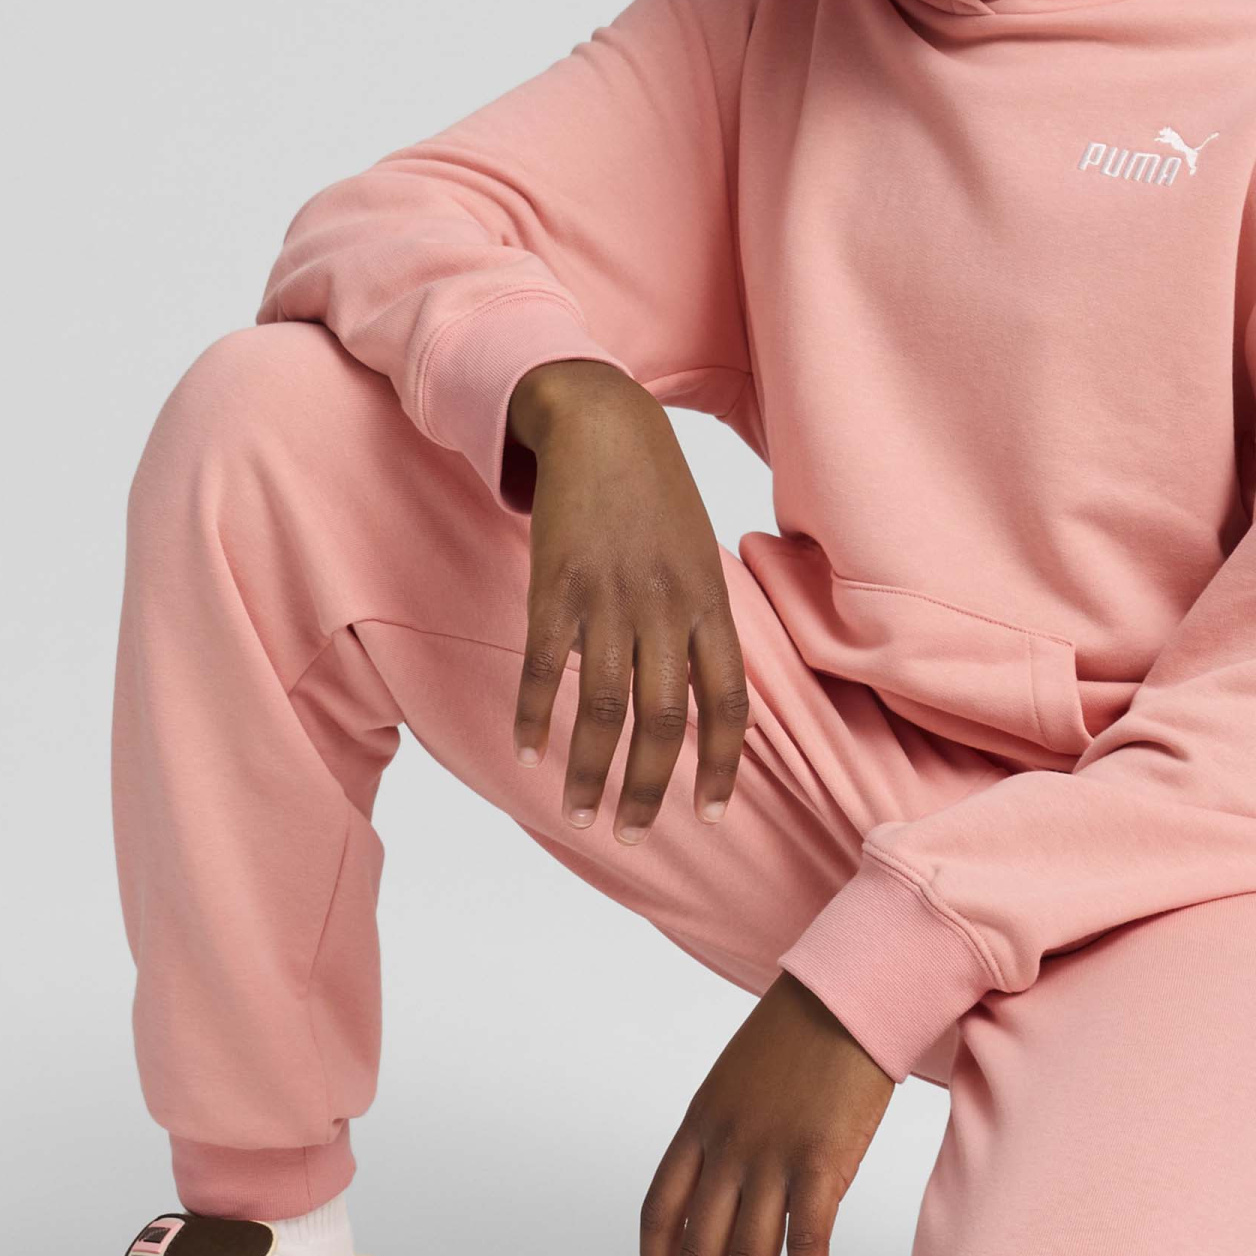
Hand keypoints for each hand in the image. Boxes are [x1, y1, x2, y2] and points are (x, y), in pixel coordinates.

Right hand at [507, 359, 748, 846]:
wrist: (600, 420)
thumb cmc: (655, 491)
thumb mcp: (698, 552)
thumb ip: (701, 619)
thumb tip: (702, 689)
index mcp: (708, 602)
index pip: (727, 704)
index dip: (722, 765)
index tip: (712, 815)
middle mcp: (663, 607)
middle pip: (664, 721)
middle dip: (651, 790)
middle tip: (635, 836)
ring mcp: (608, 598)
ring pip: (605, 708)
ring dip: (592, 772)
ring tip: (582, 815)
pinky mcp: (554, 585)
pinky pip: (544, 667)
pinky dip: (536, 715)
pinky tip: (528, 752)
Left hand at [639, 973, 895, 1255]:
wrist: (849, 996)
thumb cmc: (803, 1033)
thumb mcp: (740, 1080)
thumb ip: (727, 1134)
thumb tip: (729, 1189)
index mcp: (698, 1125)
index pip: (658, 1214)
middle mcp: (725, 1147)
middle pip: (699, 1252)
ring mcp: (770, 1156)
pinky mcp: (820, 1162)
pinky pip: (805, 1248)